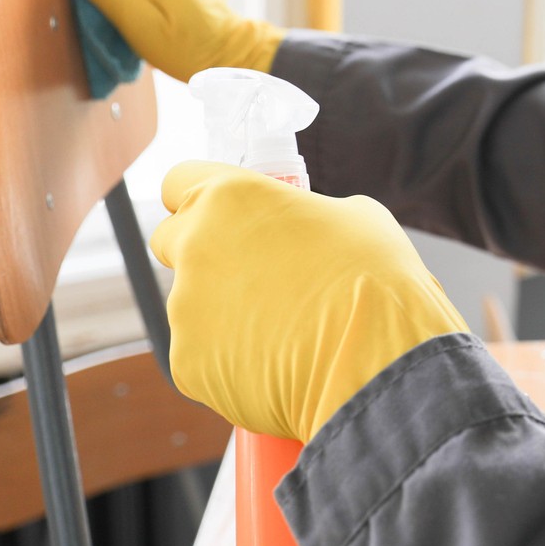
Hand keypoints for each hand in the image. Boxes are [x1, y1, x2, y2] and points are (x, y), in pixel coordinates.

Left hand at [149, 161, 469, 441]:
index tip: (224, 215)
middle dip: (202, 252)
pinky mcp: (188, 363)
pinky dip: (230, 358)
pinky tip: (276, 362)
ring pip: (191, 303)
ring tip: (284, 329)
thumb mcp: (351, 216)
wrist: (375, 362)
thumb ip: (302, 213)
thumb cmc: (373, 278)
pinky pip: (202, 354)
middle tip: (252, 271)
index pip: (178, 182)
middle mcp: (195, 246)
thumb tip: (296, 228)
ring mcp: (185, 308)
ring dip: (223, 310)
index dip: (202, 199)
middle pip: (170, 241)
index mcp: (229, 196)